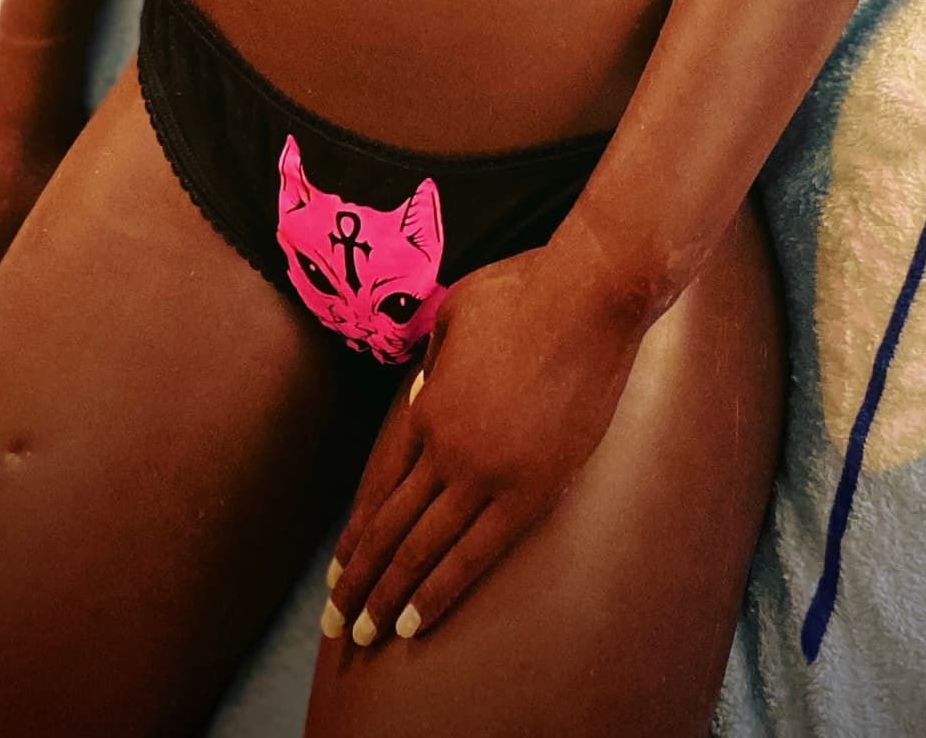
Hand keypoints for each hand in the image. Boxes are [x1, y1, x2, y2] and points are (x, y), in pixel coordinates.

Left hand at [326, 244, 646, 644]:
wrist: (590, 296)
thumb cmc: (524, 290)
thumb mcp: (454, 312)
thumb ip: (432, 357)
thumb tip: (424, 390)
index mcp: (425, 405)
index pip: (378, 485)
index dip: (356, 531)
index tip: (338, 566)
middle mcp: (445, 449)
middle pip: (390, 527)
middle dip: (358, 578)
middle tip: (335, 620)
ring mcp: (486, 474)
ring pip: (423, 549)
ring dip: (389, 596)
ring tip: (364, 635)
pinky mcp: (532, 491)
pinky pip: (476, 554)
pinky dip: (442, 591)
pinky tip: (418, 622)